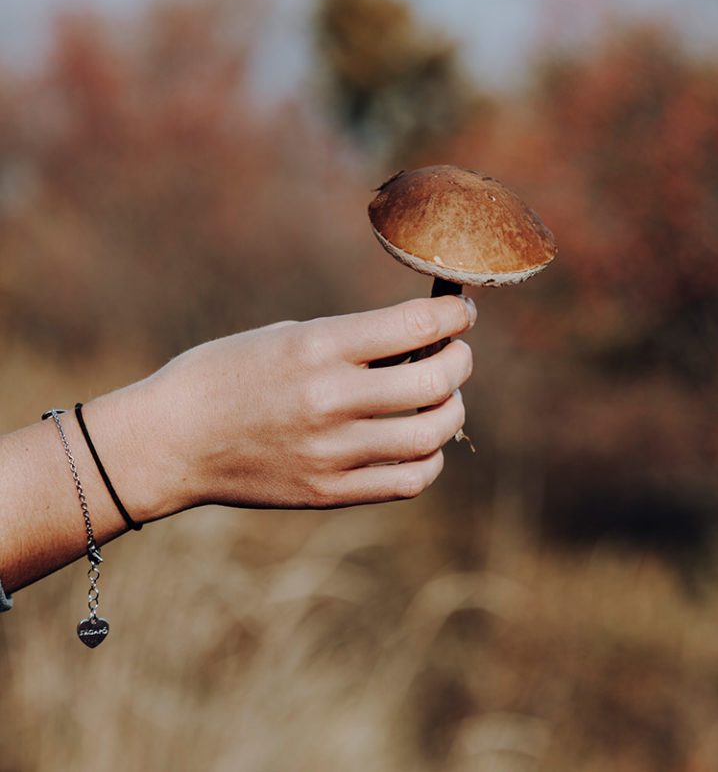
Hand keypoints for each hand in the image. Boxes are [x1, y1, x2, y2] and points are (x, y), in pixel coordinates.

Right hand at [141, 295, 475, 512]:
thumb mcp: (286, 338)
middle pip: (436, 381)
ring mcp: (331, 452)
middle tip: (455, 352)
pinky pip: (407, 480)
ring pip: (431, 434)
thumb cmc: (225, 374)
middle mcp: (329, 399)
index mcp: (316, 348)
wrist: (171, 441)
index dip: (453, 315)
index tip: (460, 311)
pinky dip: (428, 458)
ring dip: (451, 409)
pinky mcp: (328, 492)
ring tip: (442, 397)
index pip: (415, 326)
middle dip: (460, 360)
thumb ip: (351, 343)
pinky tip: (419, 442)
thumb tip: (417, 342)